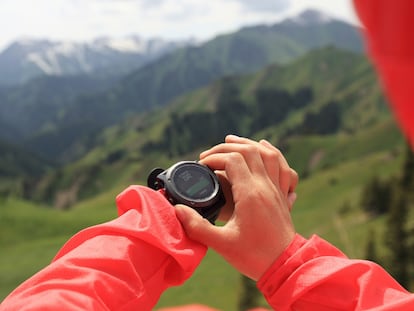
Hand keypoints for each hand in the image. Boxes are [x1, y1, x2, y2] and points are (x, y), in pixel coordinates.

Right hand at [175, 135, 297, 279]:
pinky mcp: (282, 195)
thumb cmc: (254, 256)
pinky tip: (264, 148)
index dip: (214, 158)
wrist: (285, 267)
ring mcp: (277, 189)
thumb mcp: (221, 244)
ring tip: (233, 141)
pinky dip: (273, 153)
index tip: (202, 166)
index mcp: (250, 194)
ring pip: (268, 154)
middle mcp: (265, 186)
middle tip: (210, 154)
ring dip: (249, 144)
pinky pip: (282, 166)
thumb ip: (197, 226)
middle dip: (227, 147)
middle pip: (249, 150)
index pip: (232, 160)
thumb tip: (177, 211)